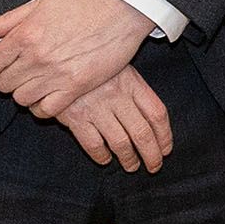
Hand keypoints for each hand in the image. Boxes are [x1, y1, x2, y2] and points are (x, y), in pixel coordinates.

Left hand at [0, 0, 152, 117]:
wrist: (120, 10)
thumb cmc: (81, 5)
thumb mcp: (39, 5)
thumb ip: (6, 21)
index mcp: (25, 35)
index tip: (3, 62)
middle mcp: (37, 57)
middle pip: (3, 84)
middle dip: (8, 79)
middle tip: (21, 72)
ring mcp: (56, 74)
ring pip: (21, 99)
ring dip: (25, 93)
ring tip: (36, 83)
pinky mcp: (76, 87)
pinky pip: (46, 110)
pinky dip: (42, 108)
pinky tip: (47, 97)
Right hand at [58, 67, 172, 171]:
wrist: (58, 57)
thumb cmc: (92, 63)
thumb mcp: (119, 66)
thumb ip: (135, 89)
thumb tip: (154, 120)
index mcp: (132, 82)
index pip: (157, 114)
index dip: (165, 136)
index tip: (166, 149)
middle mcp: (117, 96)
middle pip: (142, 133)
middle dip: (151, 155)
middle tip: (154, 166)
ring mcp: (96, 108)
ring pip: (120, 143)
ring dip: (128, 159)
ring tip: (132, 165)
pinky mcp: (75, 117)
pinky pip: (94, 144)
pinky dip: (101, 156)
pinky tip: (105, 159)